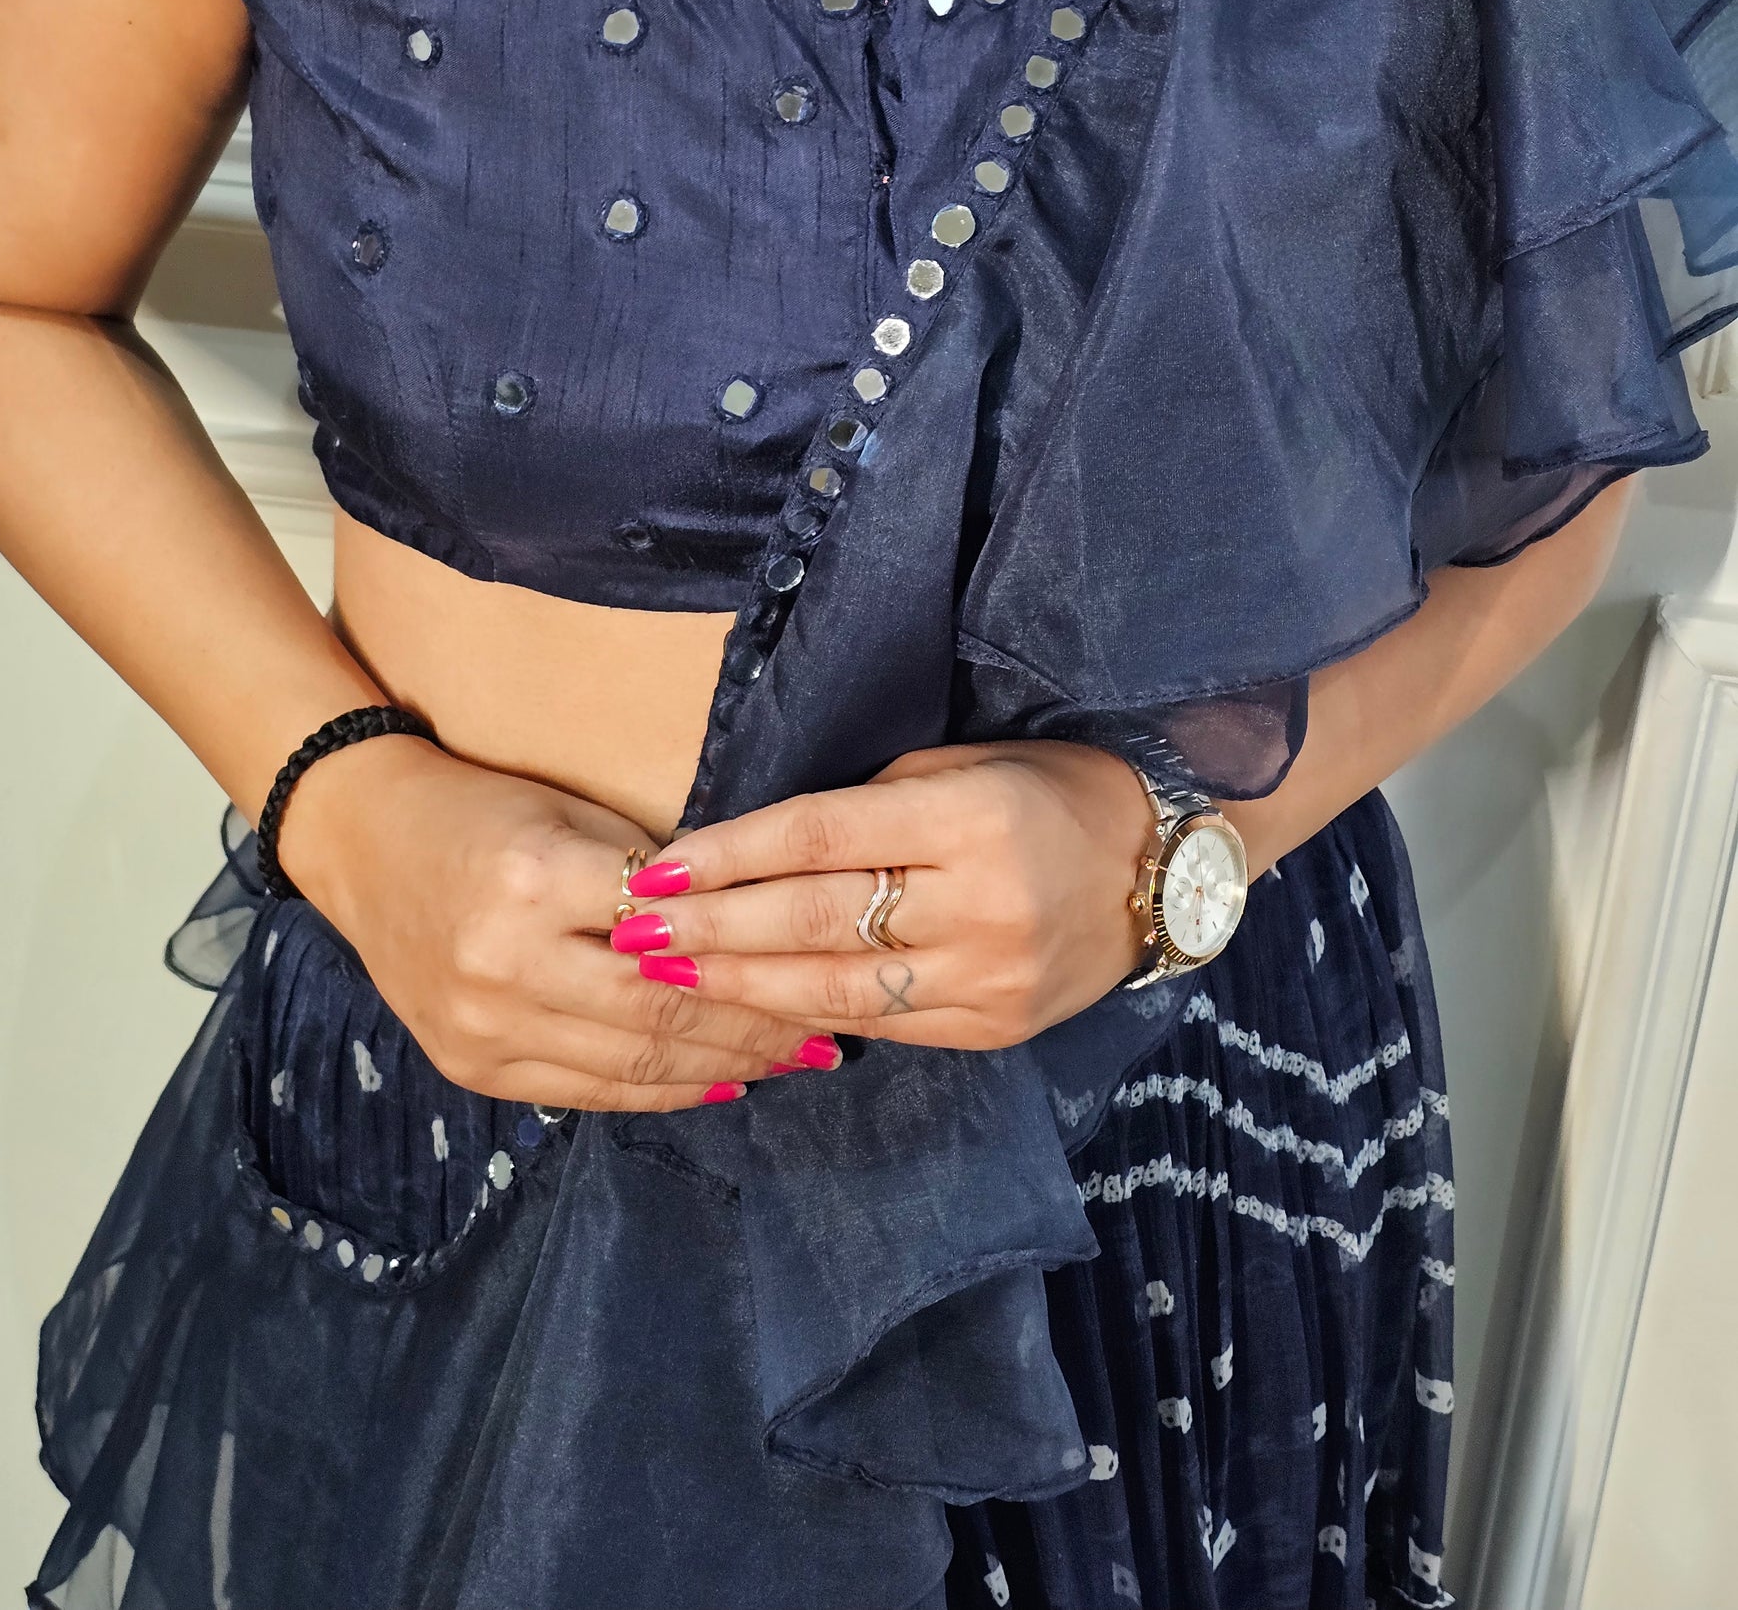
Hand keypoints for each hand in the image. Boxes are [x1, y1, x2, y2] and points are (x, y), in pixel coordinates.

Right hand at [278, 732, 844, 1110]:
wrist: (361, 839)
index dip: (751, 958)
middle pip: (657, 1012)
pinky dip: (656, 1091)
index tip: (815, 965)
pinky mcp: (468, 1066)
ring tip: (786, 1061)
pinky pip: (582, 1093)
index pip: (670, 934)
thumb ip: (652, 875)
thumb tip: (757, 921)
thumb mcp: (571, 813)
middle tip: (821, 1029)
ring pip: (627, 1065)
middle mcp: (502, 961)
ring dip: (718, 1066)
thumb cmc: (482, 806)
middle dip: (751, 1028)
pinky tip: (712, 1080)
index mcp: (534, 879)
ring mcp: (479, 1025)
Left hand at [610, 742, 1158, 1048]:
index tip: (659, 865)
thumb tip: (756, 843)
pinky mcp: (993, 1029)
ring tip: (668, 975)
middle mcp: (980, 904)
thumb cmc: (1045, 788)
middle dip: (712, 929)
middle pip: (813, 921)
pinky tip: (747, 1007)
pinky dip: (805, 1017)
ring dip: (739, 985)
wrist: (1157, 867)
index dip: (731, 854)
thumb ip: (868, 804)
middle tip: (634, 930)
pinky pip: (880, 1025)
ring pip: (836, 989)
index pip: (818, 836)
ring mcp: (990, 978)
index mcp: (968, 818)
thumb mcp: (960, 764)